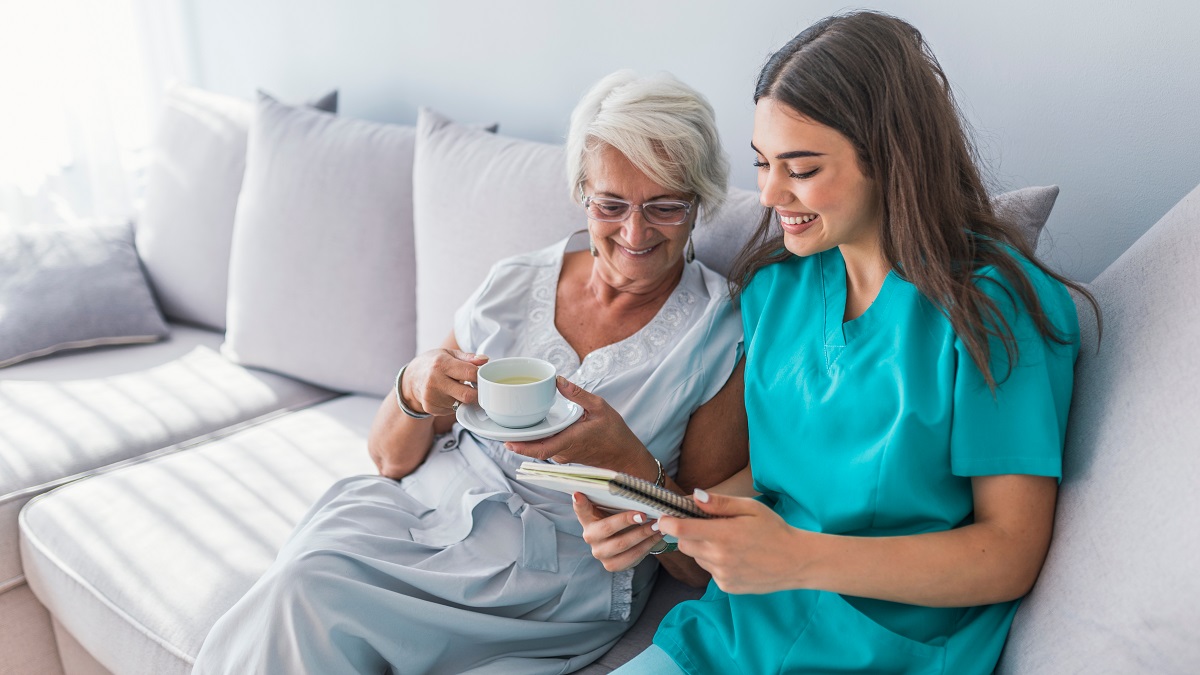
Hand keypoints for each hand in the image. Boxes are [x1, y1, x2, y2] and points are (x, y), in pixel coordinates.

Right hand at [401, 349, 487, 415]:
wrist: (412, 378)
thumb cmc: (434, 363)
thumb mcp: (449, 354)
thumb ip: (469, 357)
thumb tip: (485, 360)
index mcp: (441, 364)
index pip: (470, 373)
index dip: (480, 376)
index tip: (481, 376)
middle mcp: (434, 381)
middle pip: (467, 395)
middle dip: (477, 393)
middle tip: (476, 387)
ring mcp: (431, 397)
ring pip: (461, 404)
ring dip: (464, 398)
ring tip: (458, 388)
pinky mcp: (431, 408)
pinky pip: (452, 410)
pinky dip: (455, 404)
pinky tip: (448, 395)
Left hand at [506, 377, 654, 477]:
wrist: (624, 456)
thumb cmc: (615, 433)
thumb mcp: (600, 407)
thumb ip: (578, 394)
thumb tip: (558, 381)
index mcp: (571, 440)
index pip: (542, 449)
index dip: (523, 448)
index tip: (507, 442)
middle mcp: (564, 451)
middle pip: (535, 448)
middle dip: (516, 440)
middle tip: (499, 426)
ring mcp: (563, 455)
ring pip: (539, 448)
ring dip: (525, 439)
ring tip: (510, 423)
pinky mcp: (564, 455)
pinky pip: (546, 447)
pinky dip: (536, 439)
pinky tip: (530, 426)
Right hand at [572, 493, 662, 571]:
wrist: (625, 539)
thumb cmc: (620, 516)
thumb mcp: (615, 506)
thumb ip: (615, 497)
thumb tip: (627, 486)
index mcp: (587, 517)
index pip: (581, 508)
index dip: (579, 502)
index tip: (579, 494)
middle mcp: (589, 536)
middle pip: (607, 528)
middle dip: (627, 520)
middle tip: (644, 515)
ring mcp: (599, 552)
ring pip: (622, 544)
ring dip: (642, 534)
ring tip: (657, 525)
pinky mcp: (611, 565)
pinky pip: (631, 557)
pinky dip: (647, 546)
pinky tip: (656, 536)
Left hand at [656, 489, 806, 594]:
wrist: (796, 562)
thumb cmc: (774, 529)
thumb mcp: (750, 508)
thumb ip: (720, 503)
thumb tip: (694, 497)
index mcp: (724, 535)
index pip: (681, 530)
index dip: (668, 523)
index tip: (663, 517)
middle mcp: (719, 558)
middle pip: (684, 545)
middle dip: (688, 534)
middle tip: (706, 525)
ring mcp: (722, 575)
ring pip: (697, 557)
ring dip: (703, 548)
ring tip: (728, 542)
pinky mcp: (726, 586)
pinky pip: (710, 571)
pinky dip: (716, 562)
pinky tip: (736, 557)